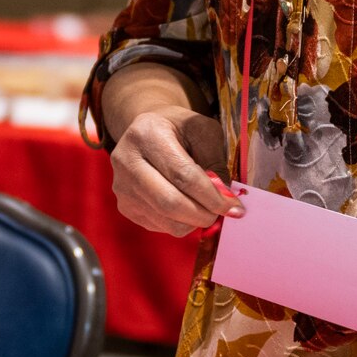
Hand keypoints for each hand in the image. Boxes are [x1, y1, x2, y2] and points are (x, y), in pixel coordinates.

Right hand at [110, 105, 242, 237]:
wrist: (148, 132)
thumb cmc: (180, 130)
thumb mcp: (203, 131)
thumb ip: (215, 161)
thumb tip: (225, 198)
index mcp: (147, 134)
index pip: (183, 175)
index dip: (212, 195)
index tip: (234, 207)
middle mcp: (126, 160)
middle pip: (169, 202)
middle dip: (204, 214)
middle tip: (223, 214)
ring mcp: (121, 186)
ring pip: (166, 219)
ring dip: (195, 221)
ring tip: (207, 209)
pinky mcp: (124, 205)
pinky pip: (159, 226)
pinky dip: (181, 224)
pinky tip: (188, 208)